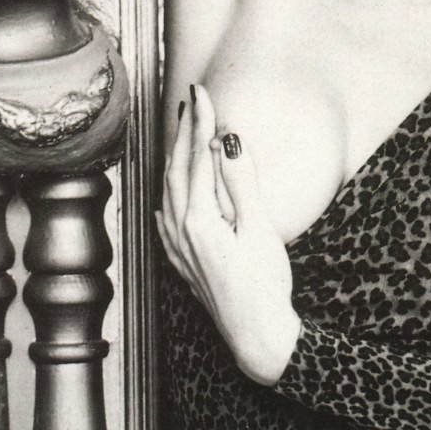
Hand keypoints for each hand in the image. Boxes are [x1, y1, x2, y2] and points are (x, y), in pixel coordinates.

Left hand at [157, 84, 301, 385]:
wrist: (257, 336)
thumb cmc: (264, 285)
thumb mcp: (260, 229)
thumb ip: (240, 182)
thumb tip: (226, 140)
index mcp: (199, 219)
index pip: (198, 157)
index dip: (201, 122)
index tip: (204, 92)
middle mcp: (181, 230)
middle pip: (177, 168)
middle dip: (183, 130)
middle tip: (191, 99)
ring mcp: (179, 247)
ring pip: (168, 189)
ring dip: (174, 156)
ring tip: (181, 130)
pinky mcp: (183, 261)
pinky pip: (166, 216)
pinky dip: (168, 192)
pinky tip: (169, 192)